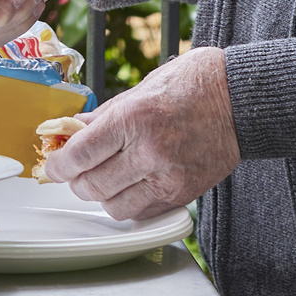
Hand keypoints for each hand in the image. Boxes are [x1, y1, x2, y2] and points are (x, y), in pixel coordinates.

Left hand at [43, 47, 239, 223]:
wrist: (242, 99)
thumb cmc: (195, 83)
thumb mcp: (143, 87)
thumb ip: (107, 114)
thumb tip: (76, 129)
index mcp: (133, 119)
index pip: (80, 155)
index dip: (59, 165)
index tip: (53, 166)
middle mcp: (149, 152)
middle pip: (93, 186)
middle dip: (77, 181)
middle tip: (76, 171)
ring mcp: (168, 177)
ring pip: (116, 207)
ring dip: (103, 196)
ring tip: (105, 179)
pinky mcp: (183, 193)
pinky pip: (144, 213)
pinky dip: (130, 204)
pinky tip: (130, 186)